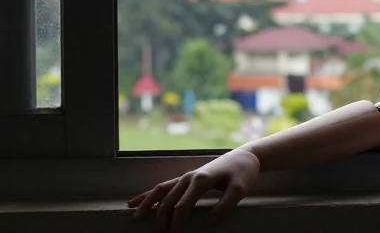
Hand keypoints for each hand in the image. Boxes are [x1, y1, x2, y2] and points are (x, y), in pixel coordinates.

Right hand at [127, 148, 260, 231]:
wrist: (245, 156)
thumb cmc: (243, 172)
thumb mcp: (240, 189)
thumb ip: (225, 206)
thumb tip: (210, 223)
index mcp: (201, 180)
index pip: (183, 204)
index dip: (176, 221)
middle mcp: (190, 177)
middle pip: (168, 199)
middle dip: (160, 218)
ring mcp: (186, 177)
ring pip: (160, 190)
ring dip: (147, 204)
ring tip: (135, 217)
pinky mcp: (186, 179)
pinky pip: (164, 187)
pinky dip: (149, 194)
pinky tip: (137, 201)